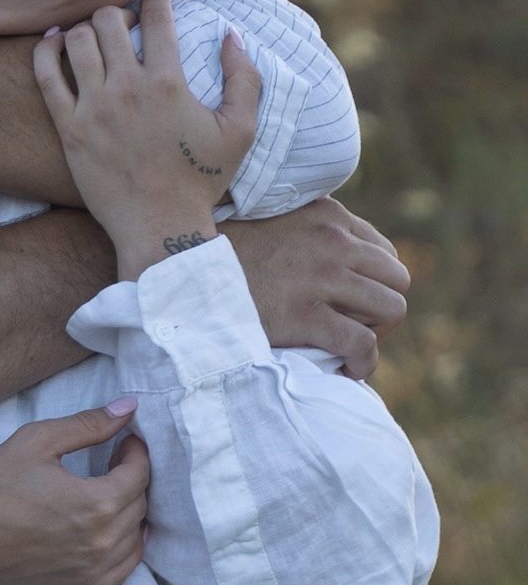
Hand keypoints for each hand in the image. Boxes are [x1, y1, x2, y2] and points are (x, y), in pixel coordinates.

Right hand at [0, 402, 149, 584]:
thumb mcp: (37, 441)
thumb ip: (87, 425)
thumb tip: (128, 407)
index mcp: (95, 503)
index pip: (139, 474)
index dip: (137, 452)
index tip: (126, 441)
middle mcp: (102, 542)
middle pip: (139, 504)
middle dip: (133, 476)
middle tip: (115, 459)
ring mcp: (92, 572)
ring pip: (135, 537)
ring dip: (131, 510)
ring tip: (110, 490)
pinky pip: (124, 569)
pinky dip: (127, 546)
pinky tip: (113, 529)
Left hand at [32, 0, 260, 277]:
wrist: (160, 227)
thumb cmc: (201, 180)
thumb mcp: (240, 131)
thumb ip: (244, 79)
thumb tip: (232, 35)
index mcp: (168, 83)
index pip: (155, 16)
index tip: (155, 3)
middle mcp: (127, 89)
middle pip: (109, 20)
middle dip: (118, 12)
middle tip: (124, 24)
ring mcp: (94, 108)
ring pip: (77, 40)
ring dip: (87, 29)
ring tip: (96, 37)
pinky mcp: (69, 128)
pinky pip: (46, 75)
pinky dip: (46, 50)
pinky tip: (55, 43)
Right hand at [228, 198, 410, 379]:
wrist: (185, 270)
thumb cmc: (225, 253)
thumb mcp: (275, 222)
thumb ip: (309, 232)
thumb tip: (338, 261)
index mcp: (327, 215)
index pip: (385, 253)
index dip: (374, 282)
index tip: (352, 302)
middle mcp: (332, 240)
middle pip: (398, 279)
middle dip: (381, 307)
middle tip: (353, 325)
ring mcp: (321, 277)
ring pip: (392, 309)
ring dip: (376, 332)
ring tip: (348, 344)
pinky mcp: (306, 315)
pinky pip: (364, 344)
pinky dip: (363, 362)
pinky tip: (347, 369)